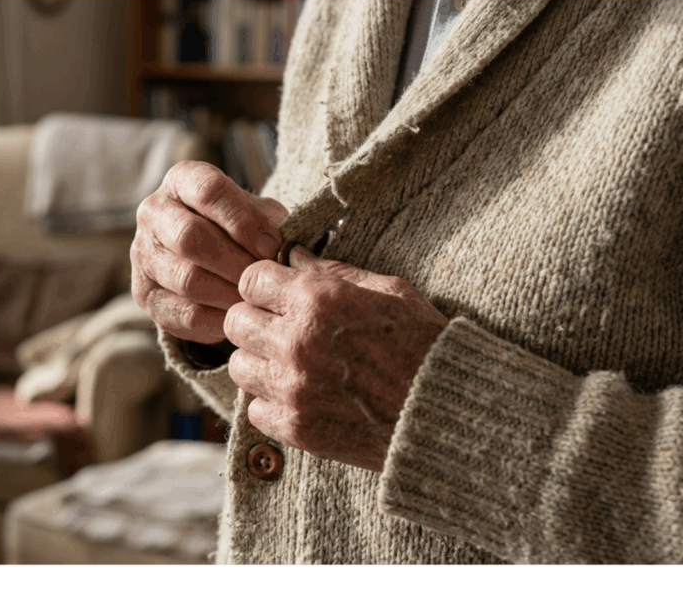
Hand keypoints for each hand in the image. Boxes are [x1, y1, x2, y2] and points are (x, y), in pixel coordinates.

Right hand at [131, 160, 288, 343]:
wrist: (208, 255)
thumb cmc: (240, 227)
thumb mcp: (257, 212)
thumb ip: (269, 222)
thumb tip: (278, 247)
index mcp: (182, 180)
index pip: (209, 191)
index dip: (245, 221)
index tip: (273, 246)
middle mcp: (154, 212)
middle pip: (190, 238)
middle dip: (235, 263)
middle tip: (264, 280)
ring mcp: (143, 253)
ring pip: (186, 280)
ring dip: (229, 294)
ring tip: (256, 301)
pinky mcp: (144, 293)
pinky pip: (182, 314)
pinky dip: (217, 321)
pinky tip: (239, 318)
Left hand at [224, 245, 448, 471]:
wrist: (446, 414)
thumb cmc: (424, 344)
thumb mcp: (389, 292)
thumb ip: (333, 272)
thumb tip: (293, 256)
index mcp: (319, 301)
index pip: (251, 280)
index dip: (265, 284)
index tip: (278, 294)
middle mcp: (297, 342)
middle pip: (236, 321)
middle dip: (255, 320)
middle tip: (281, 328)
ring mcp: (293, 388)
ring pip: (238, 365)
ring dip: (260, 362)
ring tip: (291, 363)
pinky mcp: (295, 427)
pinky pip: (253, 410)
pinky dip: (271, 403)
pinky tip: (300, 395)